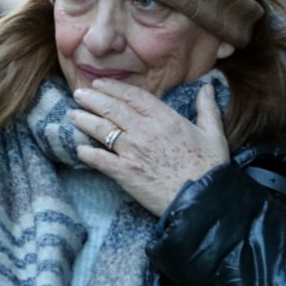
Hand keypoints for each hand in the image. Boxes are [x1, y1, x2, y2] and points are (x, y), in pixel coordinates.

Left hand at [70, 78, 229, 215]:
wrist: (201, 200)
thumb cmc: (209, 168)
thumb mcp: (213, 134)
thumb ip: (207, 109)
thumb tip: (208, 88)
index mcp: (165, 118)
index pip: (133, 96)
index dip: (113, 88)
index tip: (99, 84)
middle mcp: (145, 131)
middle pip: (112, 109)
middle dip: (92, 99)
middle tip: (78, 93)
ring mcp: (133, 152)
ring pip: (102, 130)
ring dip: (84, 120)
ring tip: (72, 114)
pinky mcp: (125, 173)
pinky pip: (100, 159)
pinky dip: (87, 153)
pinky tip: (78, 148)